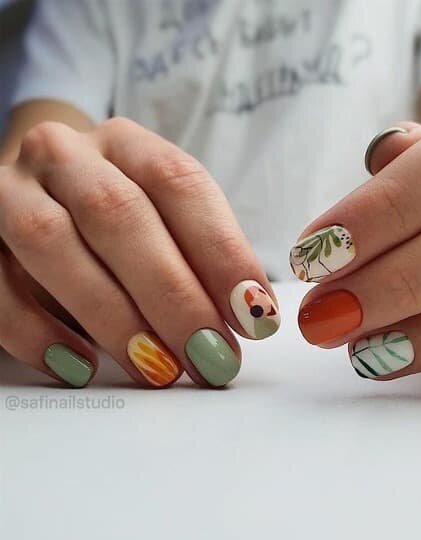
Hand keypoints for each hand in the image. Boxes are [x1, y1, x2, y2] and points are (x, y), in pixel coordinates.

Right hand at [0, 118, 279, 387]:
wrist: (36, 198)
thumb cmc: (116, 222)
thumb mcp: (164, 222)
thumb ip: (200, 258)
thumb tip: (250, 316)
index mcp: (128, 146)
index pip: (181, 183)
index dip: (222, 251)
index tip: (254, 314)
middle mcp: (66, 155)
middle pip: (119, 214)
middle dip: (172, 295)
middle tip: (211, 356)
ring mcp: (8, 190)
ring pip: (52, 242)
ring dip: (112, 317)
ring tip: (158, 370)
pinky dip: (35, 331)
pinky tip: (79, 367)